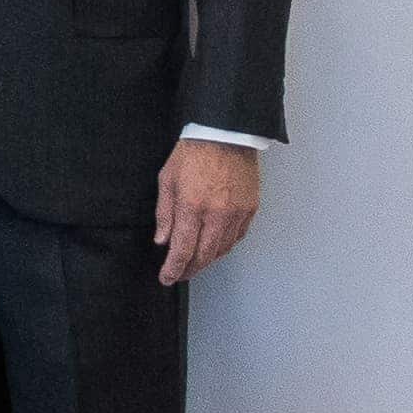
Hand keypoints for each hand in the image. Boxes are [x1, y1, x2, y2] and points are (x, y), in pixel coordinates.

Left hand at [154, 136, 262, 284]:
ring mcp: (236, 213)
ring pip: (222, 250)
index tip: (167, 278)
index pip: (182, 249)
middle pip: (204, 255)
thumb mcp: (167, 180)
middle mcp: (216, 215)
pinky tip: (214, 248)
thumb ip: (164, 213)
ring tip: (195, 264)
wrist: (226, 134)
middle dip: (190, 269)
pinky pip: (237, 237)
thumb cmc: (193, 153)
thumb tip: (163, 240)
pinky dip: (224, 247)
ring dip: (207, 261)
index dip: (173, 269)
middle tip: (179, 275)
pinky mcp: (250, 209)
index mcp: (192, 207)